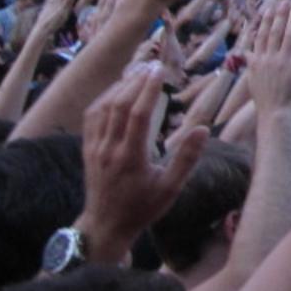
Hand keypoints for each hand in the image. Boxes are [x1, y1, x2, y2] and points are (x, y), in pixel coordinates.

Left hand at [74, 66, 209, 264]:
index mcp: (130, 157)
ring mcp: (94, 148)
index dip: (148, 89)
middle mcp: (109, 149)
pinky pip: (92, 117)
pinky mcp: (87, 149)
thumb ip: (186, 158)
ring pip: (102, 108)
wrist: (105, 226)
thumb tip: (203, 129)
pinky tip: (116, 92)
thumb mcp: (171, 189)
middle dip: (135, 81)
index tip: (160, 71)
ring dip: (119, 87)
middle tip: (152, 65)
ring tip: (136, 72)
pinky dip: (104, 99)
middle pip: (118, 105)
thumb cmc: (142, 208)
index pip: (138, 114)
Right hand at [248, 0, 290, 112]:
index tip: (269, 7)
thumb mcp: (253, 79)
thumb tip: (246, 53)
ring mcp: (281, 61)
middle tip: (283, 0)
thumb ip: (251, 63)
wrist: (274, 112)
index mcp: (257, 60)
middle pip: (273, 31)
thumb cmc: (265, 99)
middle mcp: (268, 58)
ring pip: (288, 36)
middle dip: (278, 14)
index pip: (260, 35)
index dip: (265, 20)